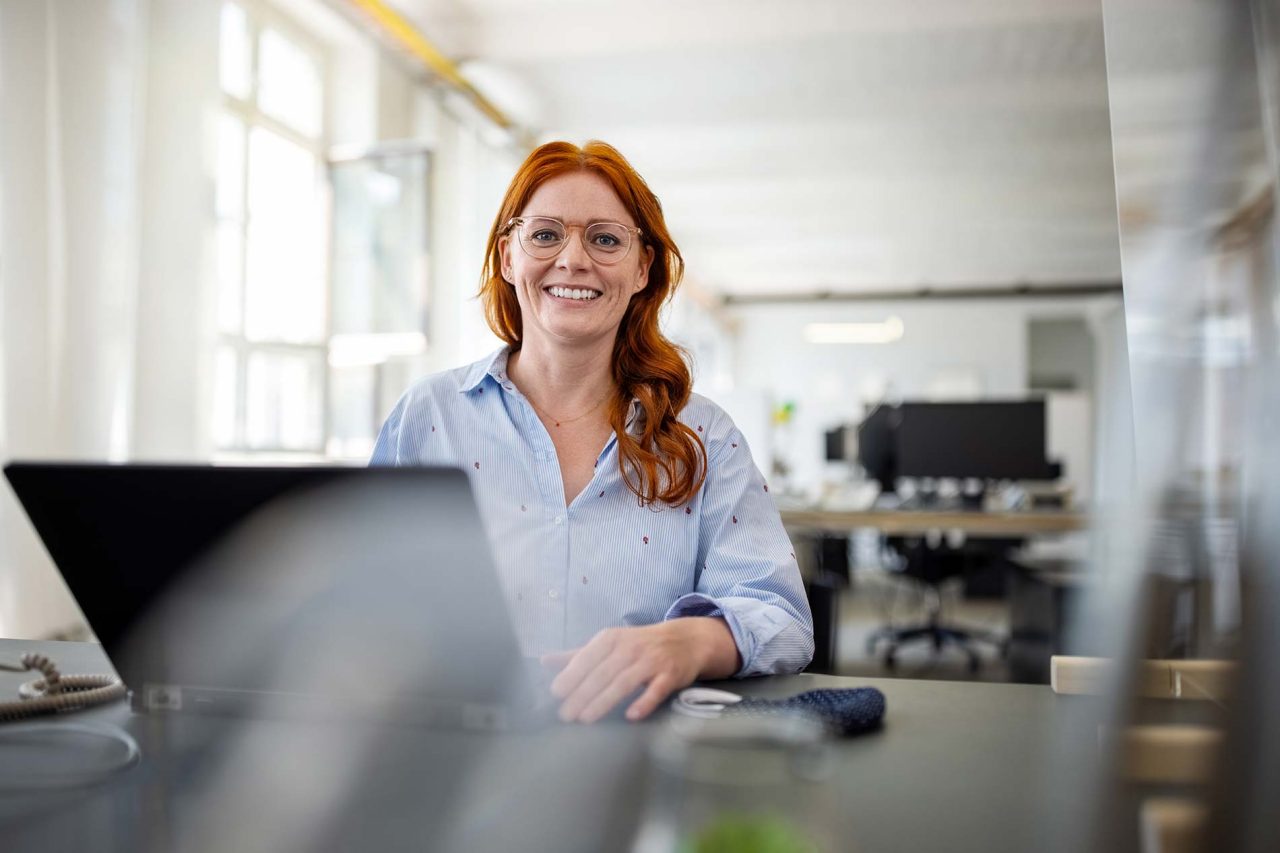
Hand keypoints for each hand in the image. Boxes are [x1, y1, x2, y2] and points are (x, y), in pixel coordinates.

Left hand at [542, 617, 739, 722]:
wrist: (686, 640)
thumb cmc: (639, 645)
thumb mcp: (608, 644)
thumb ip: (578, 655)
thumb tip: (544, 661)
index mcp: (612, 639)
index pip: (588, 657)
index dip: (571, 675)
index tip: (556, 693)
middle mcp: (631, 647)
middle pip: (603, 673)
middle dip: (582, 694)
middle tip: (566, 715)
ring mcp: (652, 661)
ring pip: (624, 682)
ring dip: (603, 701)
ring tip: (586, 718)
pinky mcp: (670, 674)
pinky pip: (656, 690)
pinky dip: (644, 702)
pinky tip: (630, 716)